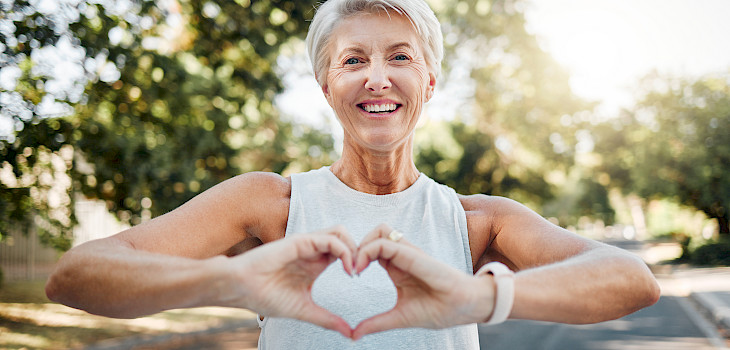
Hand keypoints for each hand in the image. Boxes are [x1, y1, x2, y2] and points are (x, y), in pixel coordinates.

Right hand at [223, 226, 356, 337]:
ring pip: (341, 233)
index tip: (361, 281)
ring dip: (354, 248)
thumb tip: (350, 334)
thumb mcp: (304, 310)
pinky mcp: (301, 241)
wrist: (241, 289)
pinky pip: (330, 239)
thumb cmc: (266, 297)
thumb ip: (328, 319)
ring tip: (355, 270)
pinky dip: (344, 250)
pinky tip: (347, 268)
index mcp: (316, 264)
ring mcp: (308, 244)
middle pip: (347, 238)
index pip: (345, 253)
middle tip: (362, 272)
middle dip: (361, 252)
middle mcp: (314, 251)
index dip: (358, 262)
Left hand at [352, 224, 495, 339]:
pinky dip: (368, 250)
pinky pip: (385, 242)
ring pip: (379, 231)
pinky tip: (361, 268)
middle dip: (355, 247)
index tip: (350, 275)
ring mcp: (408, 253)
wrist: (465, 307)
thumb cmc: (438, 310)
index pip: (372, 249)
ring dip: (362, 244)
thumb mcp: (399, 317)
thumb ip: (376, 323)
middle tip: (349, 268)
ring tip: (355, 267)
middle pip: (373, 235)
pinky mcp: (413, 254)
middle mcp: (401, 256)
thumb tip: (354, 335)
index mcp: (397, 268)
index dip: (356, 257)